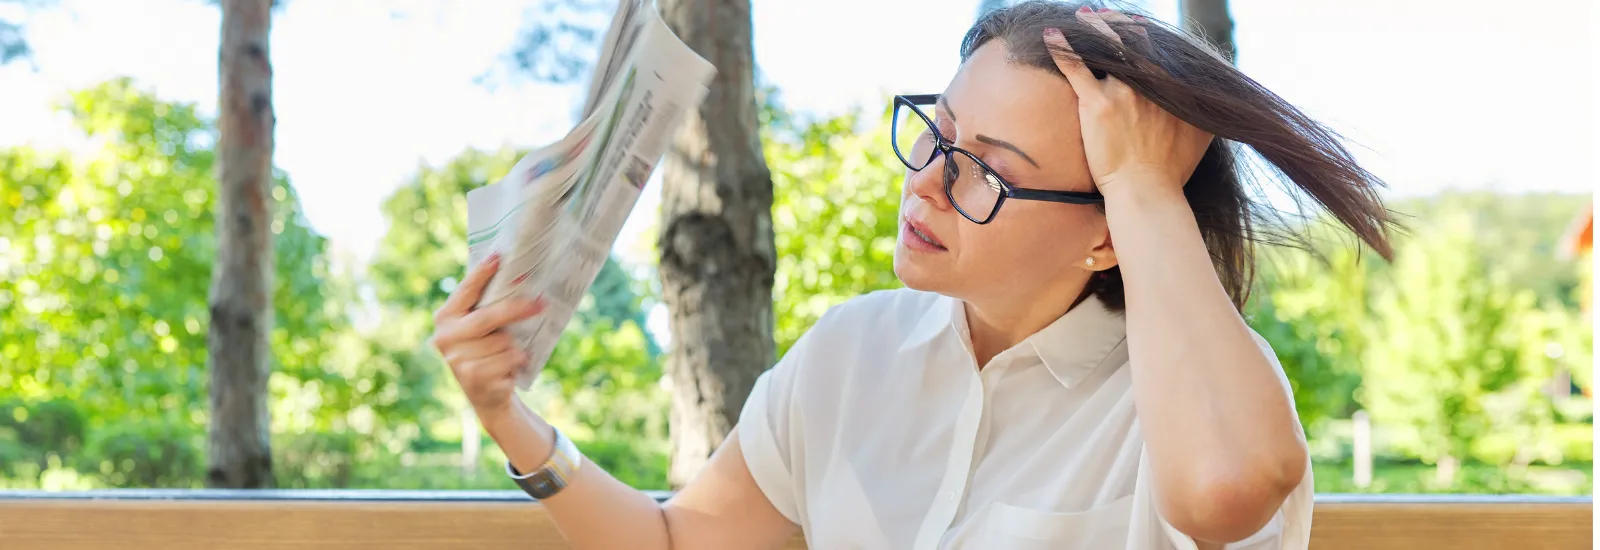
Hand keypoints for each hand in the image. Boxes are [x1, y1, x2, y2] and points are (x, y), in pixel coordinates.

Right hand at [431, 253, 546, 417]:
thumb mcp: (480, 329)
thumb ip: (486, 307)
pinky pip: (509, 360)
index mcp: (445, 318)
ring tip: (508, 355)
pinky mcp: (474, 377)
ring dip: (515, 347)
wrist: (486, 395)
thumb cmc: (486, 352)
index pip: (466, 291)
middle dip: (518, 308)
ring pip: (503, 341)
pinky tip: (508, 370)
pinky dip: (516, 362)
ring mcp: (457, 359)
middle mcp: (446, 338)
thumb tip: (517, 276)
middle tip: (542, 303)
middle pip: (488, 317)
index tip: (499, 256)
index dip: (481, 273)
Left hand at [1044, 8, 1212, 196]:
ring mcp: (1123, 91)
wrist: (1147, 190)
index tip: (1135, 27)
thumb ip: (1205, 111)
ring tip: (1083, 14)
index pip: (1156, 49)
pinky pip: (1075, 68)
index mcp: (1171, 86)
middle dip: (1118, 24)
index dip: (1142, 34)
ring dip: (1093, 27)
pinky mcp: (1097, 104)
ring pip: (1106, 48)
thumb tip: (1218, 102)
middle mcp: (1149, 83)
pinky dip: (1062, 48)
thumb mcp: (1202, 134)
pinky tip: (1051, 35)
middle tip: (1104, 14)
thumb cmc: (1172, 169)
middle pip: (1132, 41)